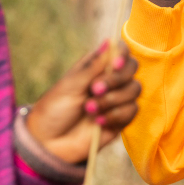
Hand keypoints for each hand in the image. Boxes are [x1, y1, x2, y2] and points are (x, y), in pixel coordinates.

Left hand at [26, 43, 140, 163]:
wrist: (49, 143)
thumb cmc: (54, 109)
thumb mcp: (71, 85)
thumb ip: (94, 66)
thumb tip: (109, 40)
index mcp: (96, 66)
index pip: (121, 51)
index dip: (122, 55)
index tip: (115, 65)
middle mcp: (110, 80)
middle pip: (132, 69)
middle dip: (116, 79)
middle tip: (94, 90)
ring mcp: (116, 99)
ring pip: (134, 90)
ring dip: (112, 100)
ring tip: (89, 109)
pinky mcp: (121, 119)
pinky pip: (132, 111)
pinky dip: (115, 115)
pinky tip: (98, 122)